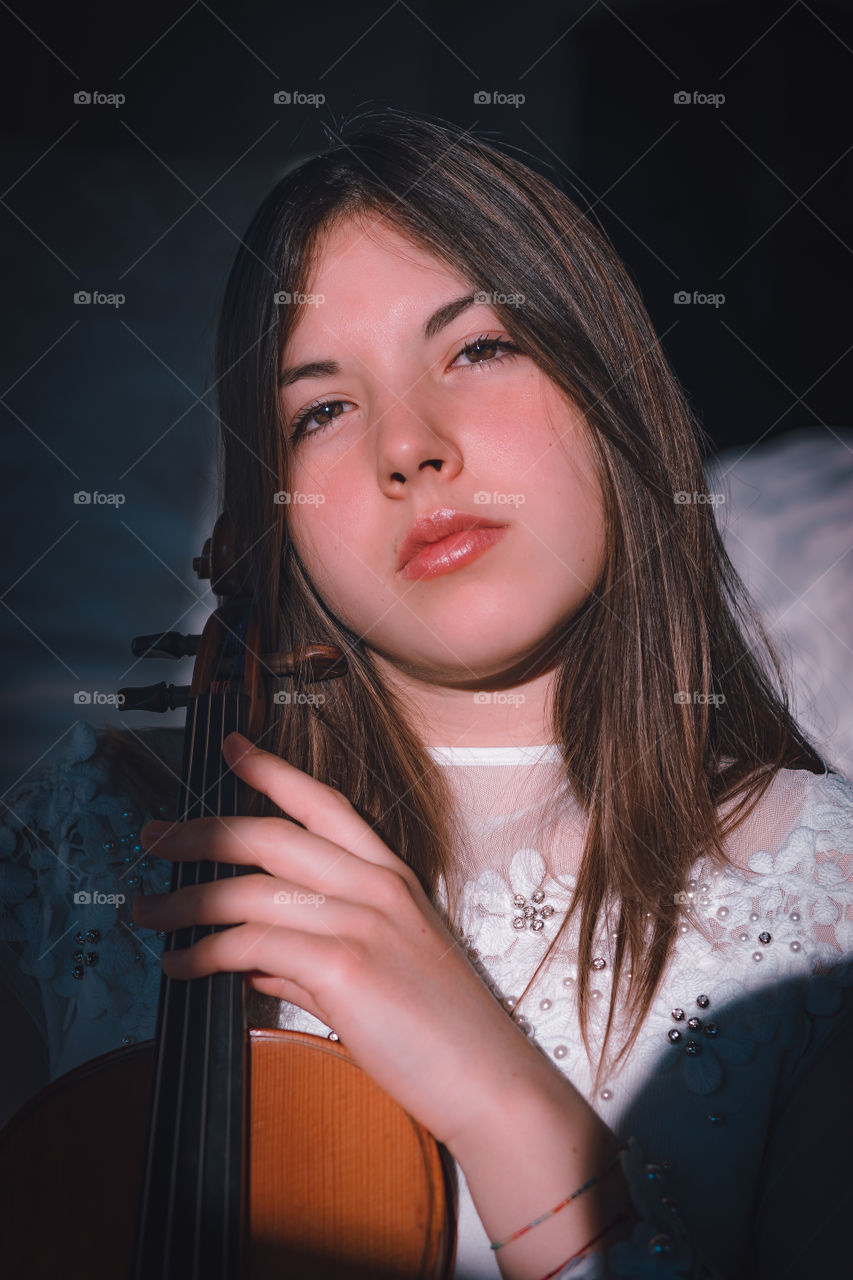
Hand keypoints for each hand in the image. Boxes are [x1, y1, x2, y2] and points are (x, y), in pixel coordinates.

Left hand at [132, 731, 545, 1153]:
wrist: (491, 1080)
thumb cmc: (444, 1032)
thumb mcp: (384, 970)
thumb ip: (314, 957)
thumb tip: (254, 962)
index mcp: (390, 876)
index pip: (323, 804)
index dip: (272, 770)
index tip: (232, 747)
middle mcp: (376, 885)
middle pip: (270, 836)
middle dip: (202, 832)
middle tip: (155, 837)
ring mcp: (362, 920)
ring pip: (249, 889)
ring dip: (186, 901)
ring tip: (149, 913)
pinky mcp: (345, 964)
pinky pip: (252, 944)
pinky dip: (205, 953)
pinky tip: (183, 964)